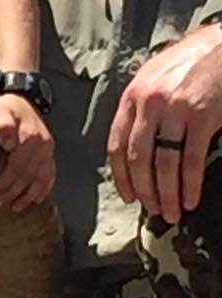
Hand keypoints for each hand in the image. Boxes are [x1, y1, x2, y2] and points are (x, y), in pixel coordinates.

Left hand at [0, 94, 56, 211]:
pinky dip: (44, 189)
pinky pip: (50, 175)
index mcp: (31, 136)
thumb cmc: (6, 108)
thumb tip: (8, 142)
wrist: (20, 101)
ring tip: (15, 208)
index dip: (7, 182)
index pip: (19, 166)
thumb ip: (2, 123)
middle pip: (29, 175)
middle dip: (14, 191)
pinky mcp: (49, 155)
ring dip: (28, 195)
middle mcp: (43, 145)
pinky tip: (36, 201)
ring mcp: (48, 151)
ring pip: (42, 178)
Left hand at [108, 24, 221, 222]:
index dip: (121, 177)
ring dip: (167, 195)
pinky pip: (191, 160)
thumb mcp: (157, 79)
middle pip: (139, 160)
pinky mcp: (203, 115)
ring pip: (163, 165)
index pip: (117, 146)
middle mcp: (149, 102)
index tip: (129, 196)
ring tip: (171, 212)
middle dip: (145, 192)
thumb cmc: (194, 62)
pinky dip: (190, 184)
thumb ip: (142, 112)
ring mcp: (175, 108)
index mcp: (133, 96)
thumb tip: (138, 155)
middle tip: (153, 210)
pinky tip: (190, 199)